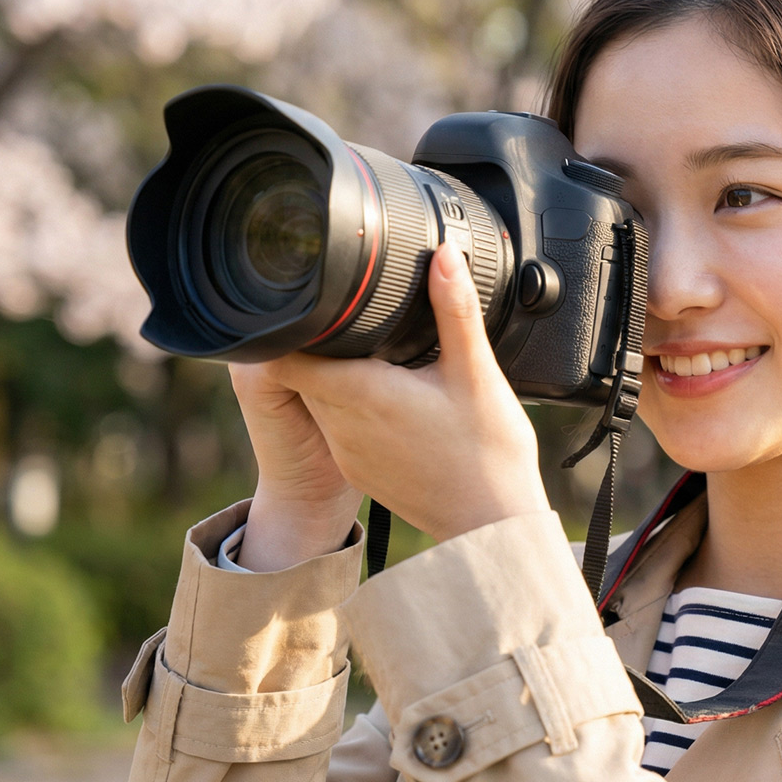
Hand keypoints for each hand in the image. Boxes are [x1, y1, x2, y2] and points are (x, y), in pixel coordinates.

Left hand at [232, 244, 548, 570]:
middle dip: (320, 344)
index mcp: (361, 394)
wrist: (492, 525)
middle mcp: (342, 425)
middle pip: (302, 371)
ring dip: (337, 376)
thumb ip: (454, 308)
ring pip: (319, 398)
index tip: (319, 306)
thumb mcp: (476, 372)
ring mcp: (348, 452)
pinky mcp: (360, 471)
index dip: (295, 326)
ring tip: (376, 356)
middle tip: (353, 320)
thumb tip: (444, 256)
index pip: (289, 353)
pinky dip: (353, 406)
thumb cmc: (487, 455)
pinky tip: (392, 398)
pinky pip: (339, 427)